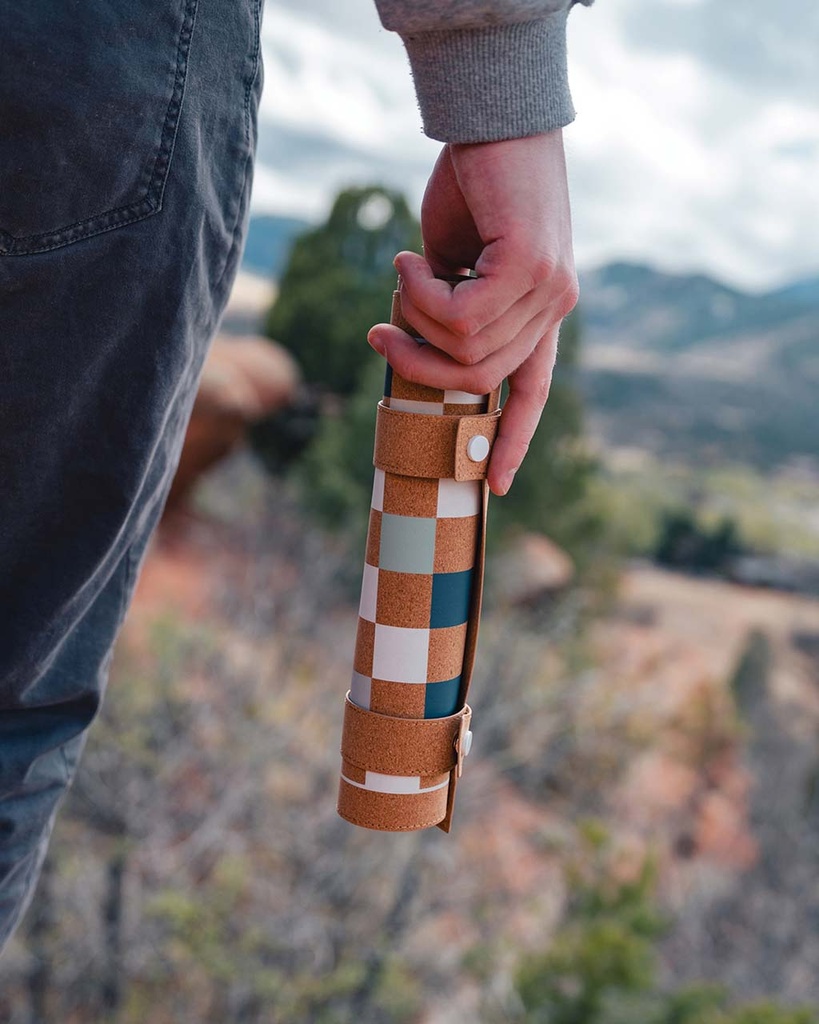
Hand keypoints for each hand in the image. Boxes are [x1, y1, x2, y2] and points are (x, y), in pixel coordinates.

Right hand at [368, 130, 578, 495]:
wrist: (492, 119)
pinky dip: (420, 293)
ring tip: (403, 272)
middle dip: (419, 363)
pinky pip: (458, 315)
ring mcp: (550, 289)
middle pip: (480, 376)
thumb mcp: (457, 264)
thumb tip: (418, 348)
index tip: (499, 487)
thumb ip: (451, 309)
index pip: (535, 389)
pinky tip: (413, 256)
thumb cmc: (474, 187)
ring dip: (415, 317)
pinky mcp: (533, 267)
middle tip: (380, 328)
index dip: (515, 439)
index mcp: (542, 312)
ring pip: (465, 348)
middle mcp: (555, 306)